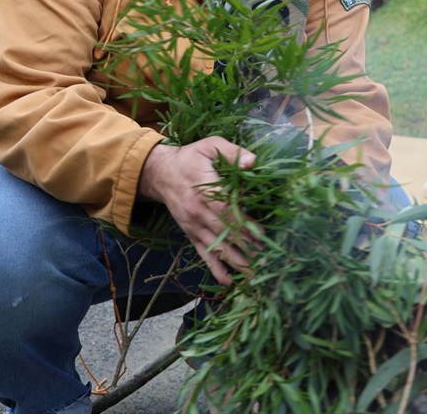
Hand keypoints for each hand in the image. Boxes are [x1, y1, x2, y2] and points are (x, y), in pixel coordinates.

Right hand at [139, 136, 257, 285]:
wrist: (160, 173)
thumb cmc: (191, 158)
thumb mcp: (210, 145)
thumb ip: (231, 152)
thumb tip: (252, 162)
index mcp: (204, 189)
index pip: (226, 210)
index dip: (243, 223)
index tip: (261, 233)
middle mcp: (198, 211)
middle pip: (224, 232)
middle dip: (245, 246)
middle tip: (266, 258)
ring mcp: (193, 225)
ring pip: (216, 247)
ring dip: (235, 261)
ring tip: (253, 273)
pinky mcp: (190, 233)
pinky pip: (203, 253)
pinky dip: (215, 268)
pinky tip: (228, 281)